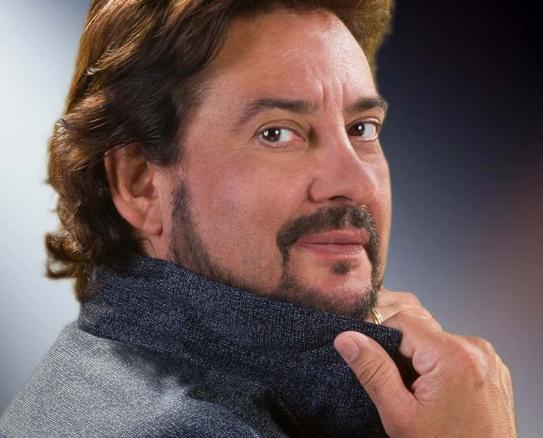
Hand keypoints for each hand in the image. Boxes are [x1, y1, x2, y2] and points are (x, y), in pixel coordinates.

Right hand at [334, 290, 516, 437]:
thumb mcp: (399, 414)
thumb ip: (372, 370)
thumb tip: (347, 338)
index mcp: (452, 356)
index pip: (402, 320)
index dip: (383, 340)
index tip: (383, 369)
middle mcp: (476, 349)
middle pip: (421, 330)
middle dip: (404, 354)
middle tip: (403, 390)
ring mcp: (488, 359)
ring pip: (436, 341)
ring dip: (423, 361)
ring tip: (424, 396)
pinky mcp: (493, 368)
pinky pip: (456, 353)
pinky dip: (442, 367)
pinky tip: (441, 396)